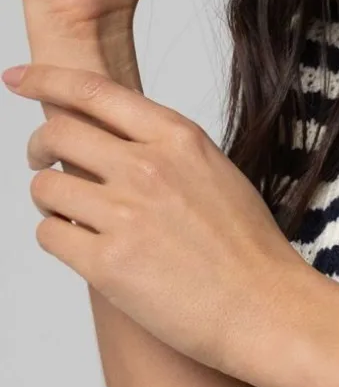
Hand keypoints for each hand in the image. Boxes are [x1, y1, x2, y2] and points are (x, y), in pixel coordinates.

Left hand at [6, 61, 311, 379]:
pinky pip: (49, 234)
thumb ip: (164, 150)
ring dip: (49, 200)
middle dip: (38, 147)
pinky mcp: (106, 263)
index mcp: (178, 137)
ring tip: (73, 216)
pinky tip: (86, 248)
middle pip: (57, 132)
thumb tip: (109, 140)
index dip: (45, 78)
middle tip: (42, 160)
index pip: (92, 90)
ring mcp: (125, 214)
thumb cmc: (246, 247)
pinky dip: (58, 238)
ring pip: (45, 186)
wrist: (266, 308)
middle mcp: (148, 167)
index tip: (16, 78)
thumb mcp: (214, 172)